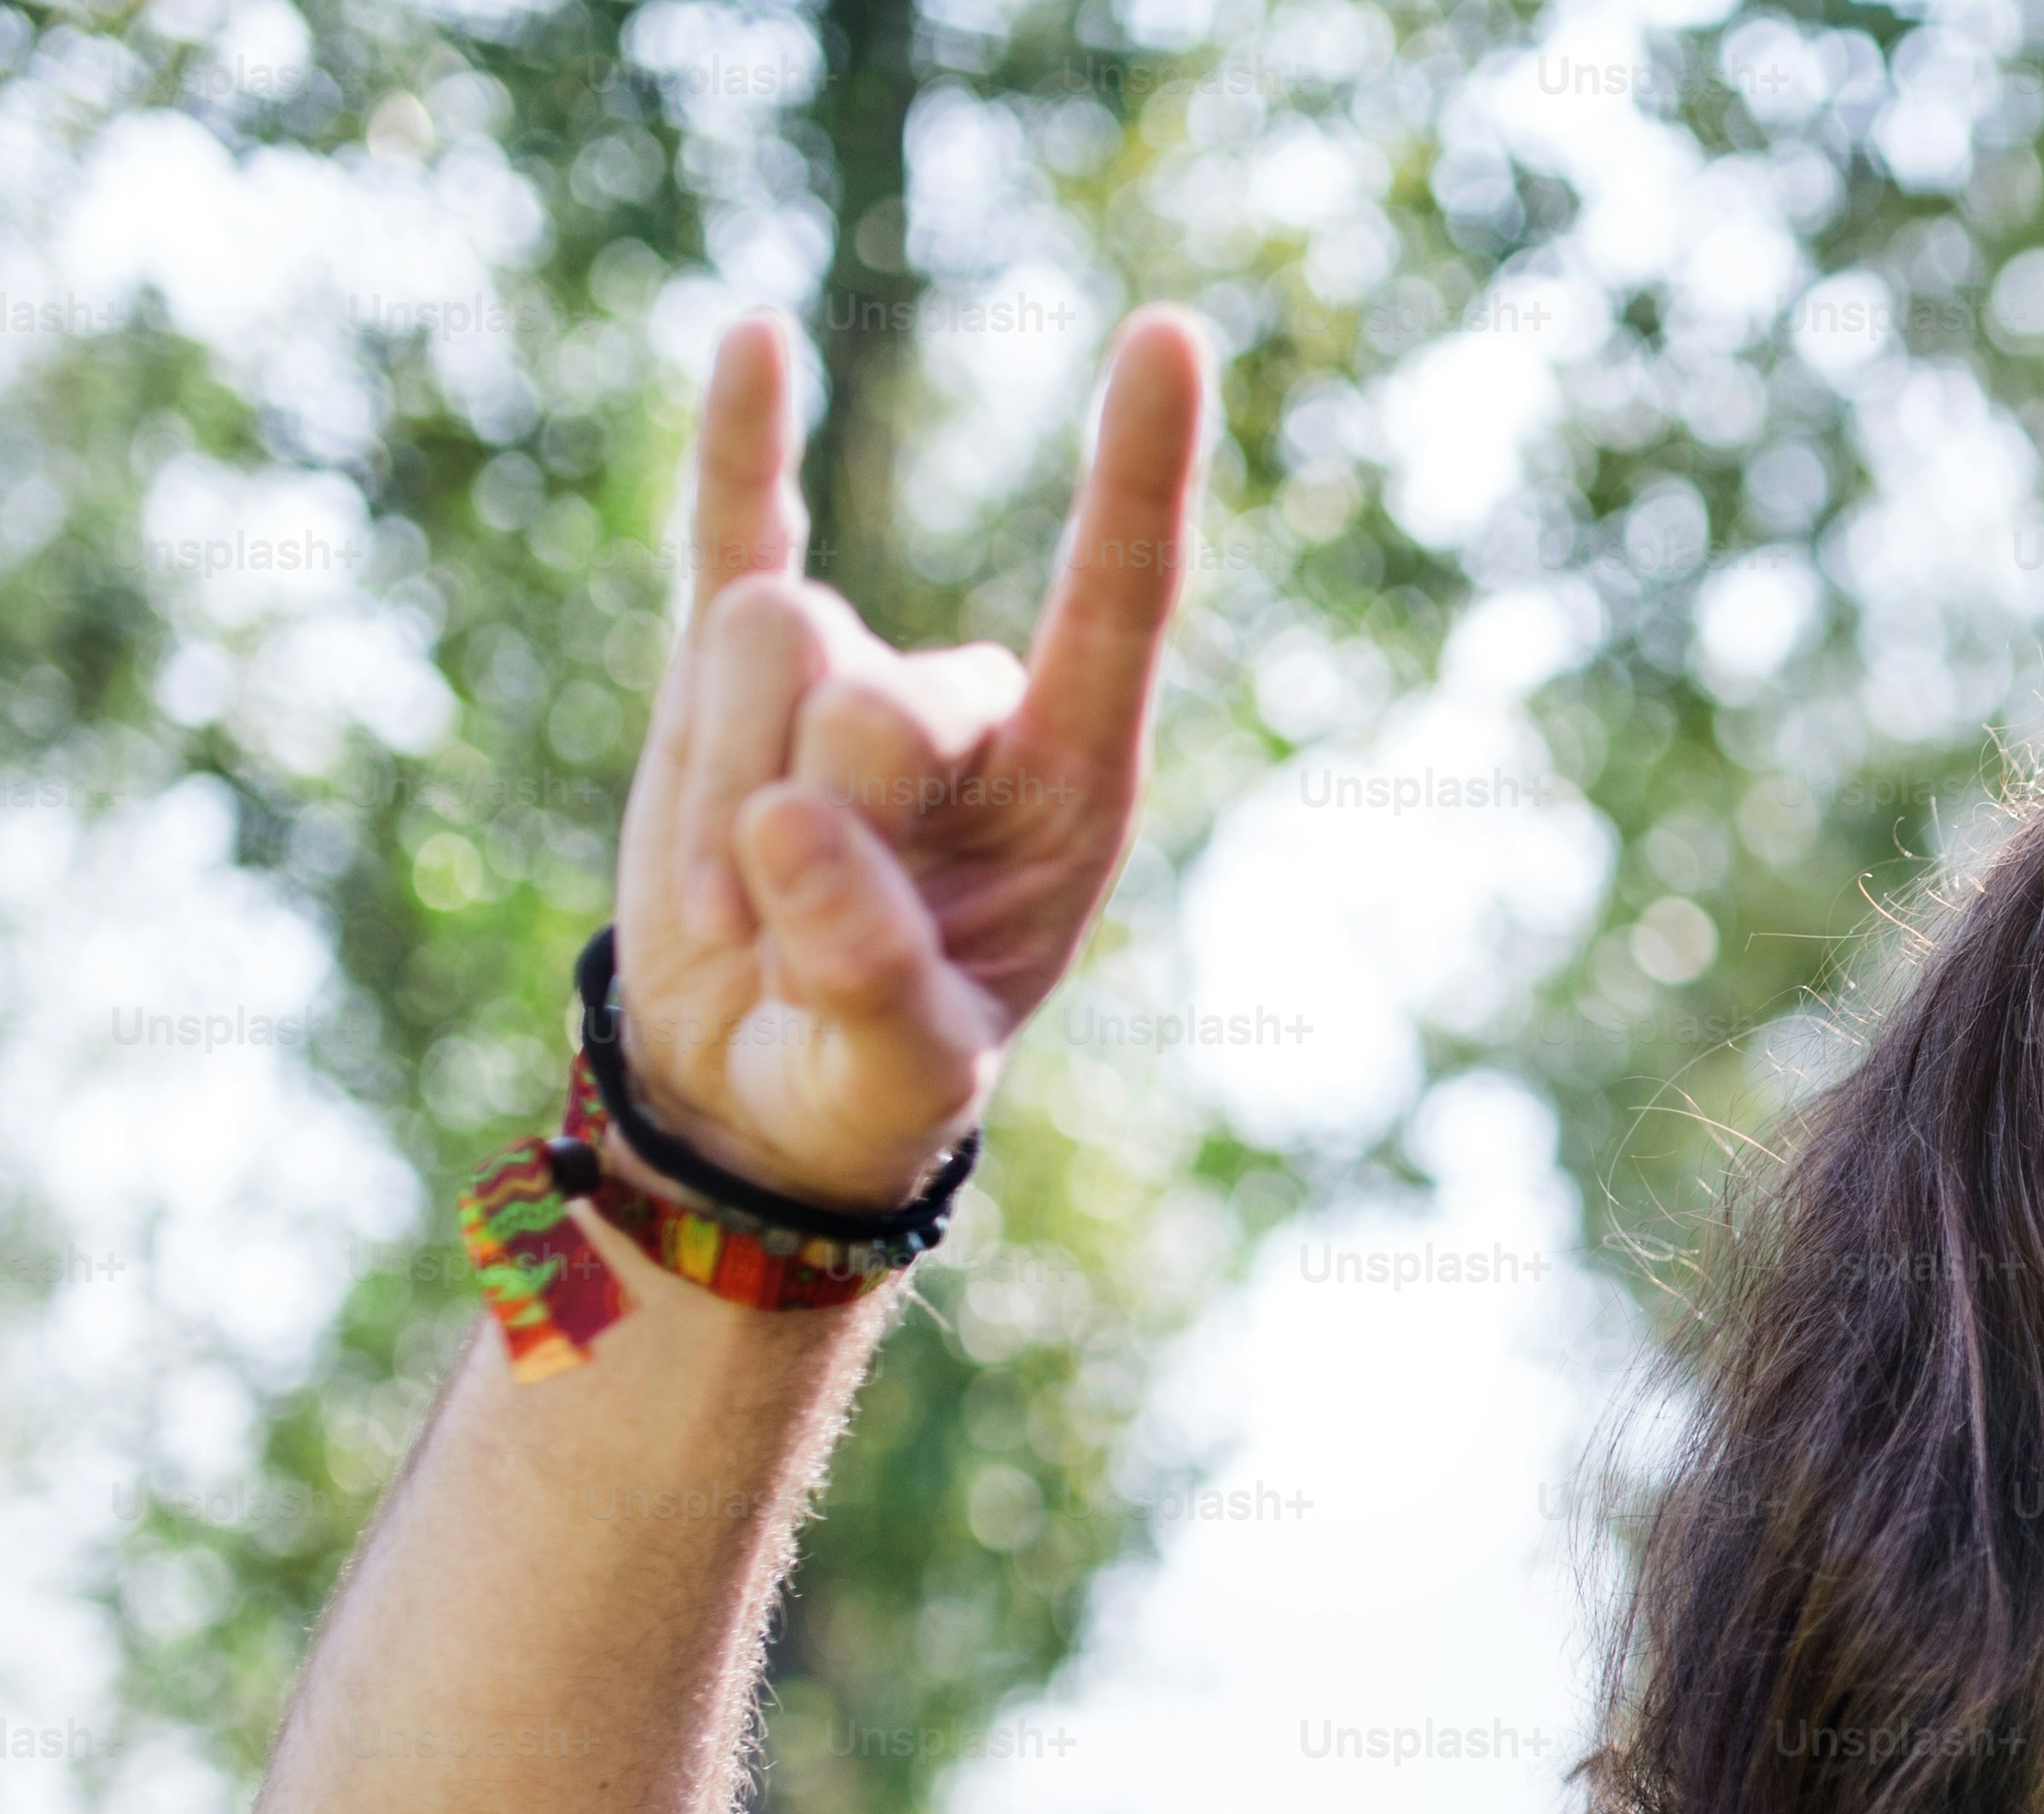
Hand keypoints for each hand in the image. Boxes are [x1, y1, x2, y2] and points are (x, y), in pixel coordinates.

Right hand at [602, 307, 1211, 1210]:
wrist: (760, 1094)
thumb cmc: (864, 1085)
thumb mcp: (894, 1075)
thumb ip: (868, 969)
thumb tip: (792, 817)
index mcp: (1066, 785)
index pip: (1119, 605)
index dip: (1138, 474)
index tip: (1167, 337)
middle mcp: (974, 711)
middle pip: (877, 678)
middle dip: (819, 802)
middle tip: (805, 931)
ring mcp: (851, 679)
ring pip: (767, 631)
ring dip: (724, 781)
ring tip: (744, 903)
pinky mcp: (731, 678)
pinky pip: (734, 534)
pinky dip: (742, 447)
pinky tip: (761, 338)